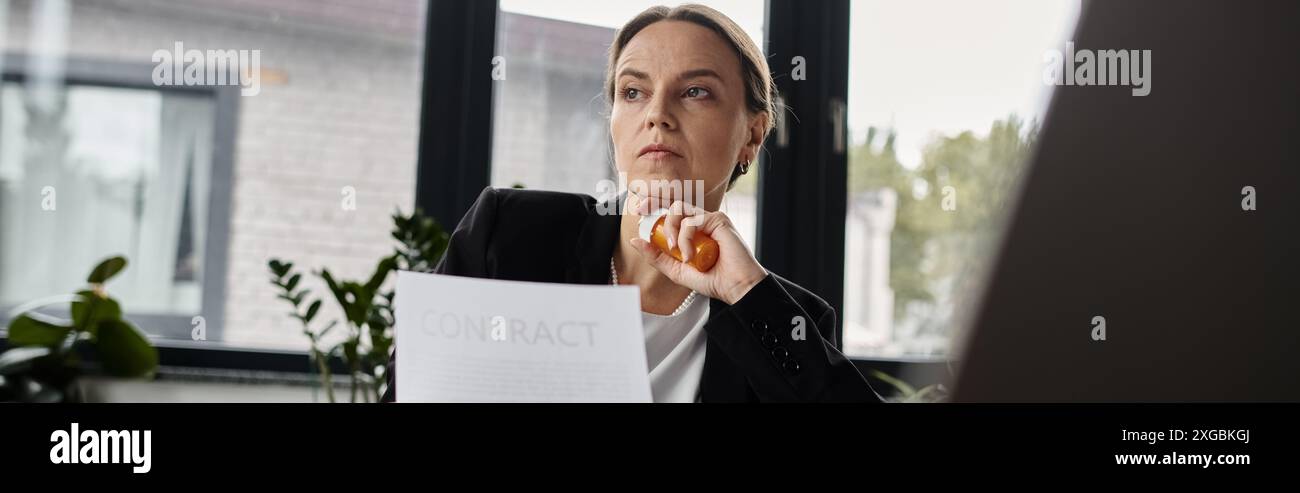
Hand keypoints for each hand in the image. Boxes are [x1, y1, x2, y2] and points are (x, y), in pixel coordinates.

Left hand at [628, 199, 767, 304]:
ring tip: (679, 253)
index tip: (638, 209)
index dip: (653, 205)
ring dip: (672, 232)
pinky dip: (685, 239)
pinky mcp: (718, 219)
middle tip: (657, 233)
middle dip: (658, 214)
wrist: (735, 288)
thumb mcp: (676, 270)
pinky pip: (691, 221)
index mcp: (692, 232)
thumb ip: (656, 256)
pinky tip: (691, 256)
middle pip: (672, 206)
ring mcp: (709, 219)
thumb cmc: (712, 280)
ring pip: (679, 210)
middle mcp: (700, 223)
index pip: (670, 214)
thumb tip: (635, 241)